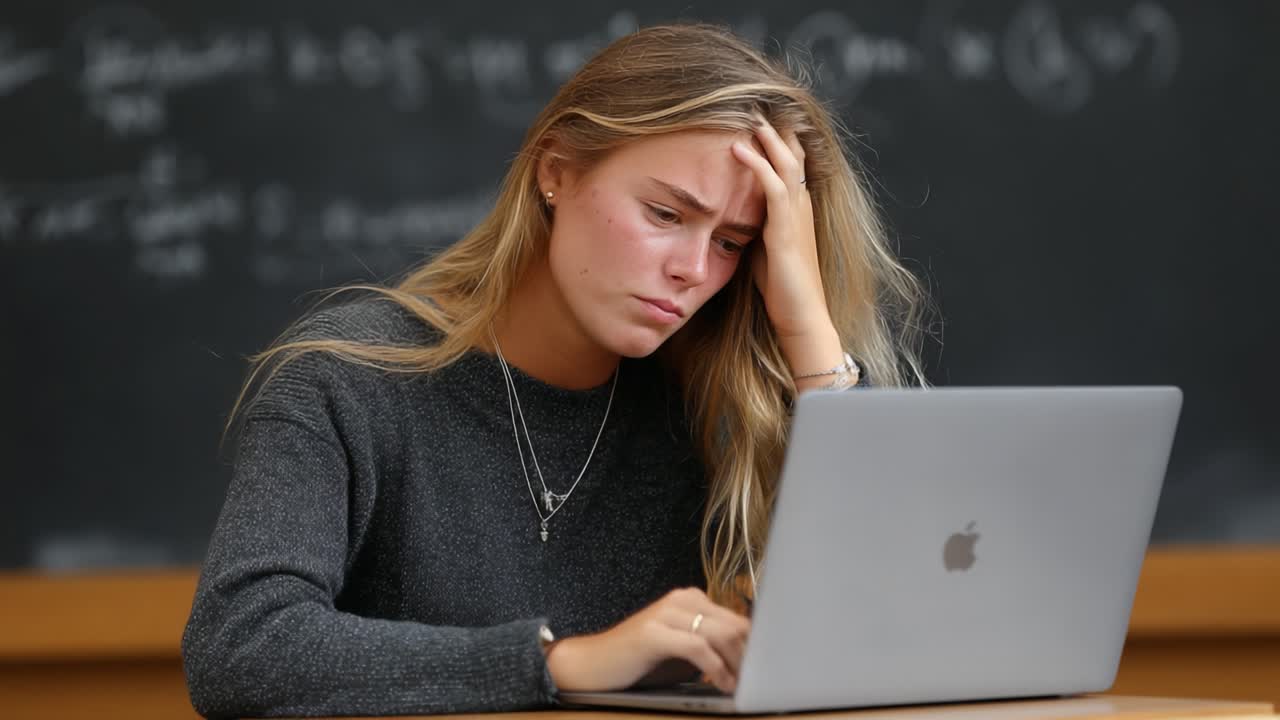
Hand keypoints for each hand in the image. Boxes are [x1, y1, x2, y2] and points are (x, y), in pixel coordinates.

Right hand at [545, 587, 750, 692]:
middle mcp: (681, 600)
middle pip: (735, 624)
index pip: (737, 618)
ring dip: (737, 663)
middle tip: (758, 681)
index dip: (756, 645)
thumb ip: (711, 648)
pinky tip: (720, 683)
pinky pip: (698, 647)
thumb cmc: (638, 661)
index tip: (766, 668)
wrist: (593, 664)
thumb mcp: (681, 651)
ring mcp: (666, 613)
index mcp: (690, 599)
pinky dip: (716, 668)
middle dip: (751, 656)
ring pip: (721, 633)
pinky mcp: (654, 632)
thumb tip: (749, 660)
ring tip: (741, 685)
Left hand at [730, 116, 844, 381]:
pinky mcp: (785, 231)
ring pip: (786, 162)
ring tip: (747, 111)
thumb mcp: (764, 247)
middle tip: (753, 96)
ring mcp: (796, 216)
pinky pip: (775, 188)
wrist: (800, 318)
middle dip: (775, 124)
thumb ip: (754, 223)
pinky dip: (758, 164)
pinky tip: (740, 148)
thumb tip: (732, 210)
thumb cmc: (781, 289)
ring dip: (767, 135)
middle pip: (793, 151)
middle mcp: (801, 206)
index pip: (790, 160)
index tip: (756, 110)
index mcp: (797, 208)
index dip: (777, 135)